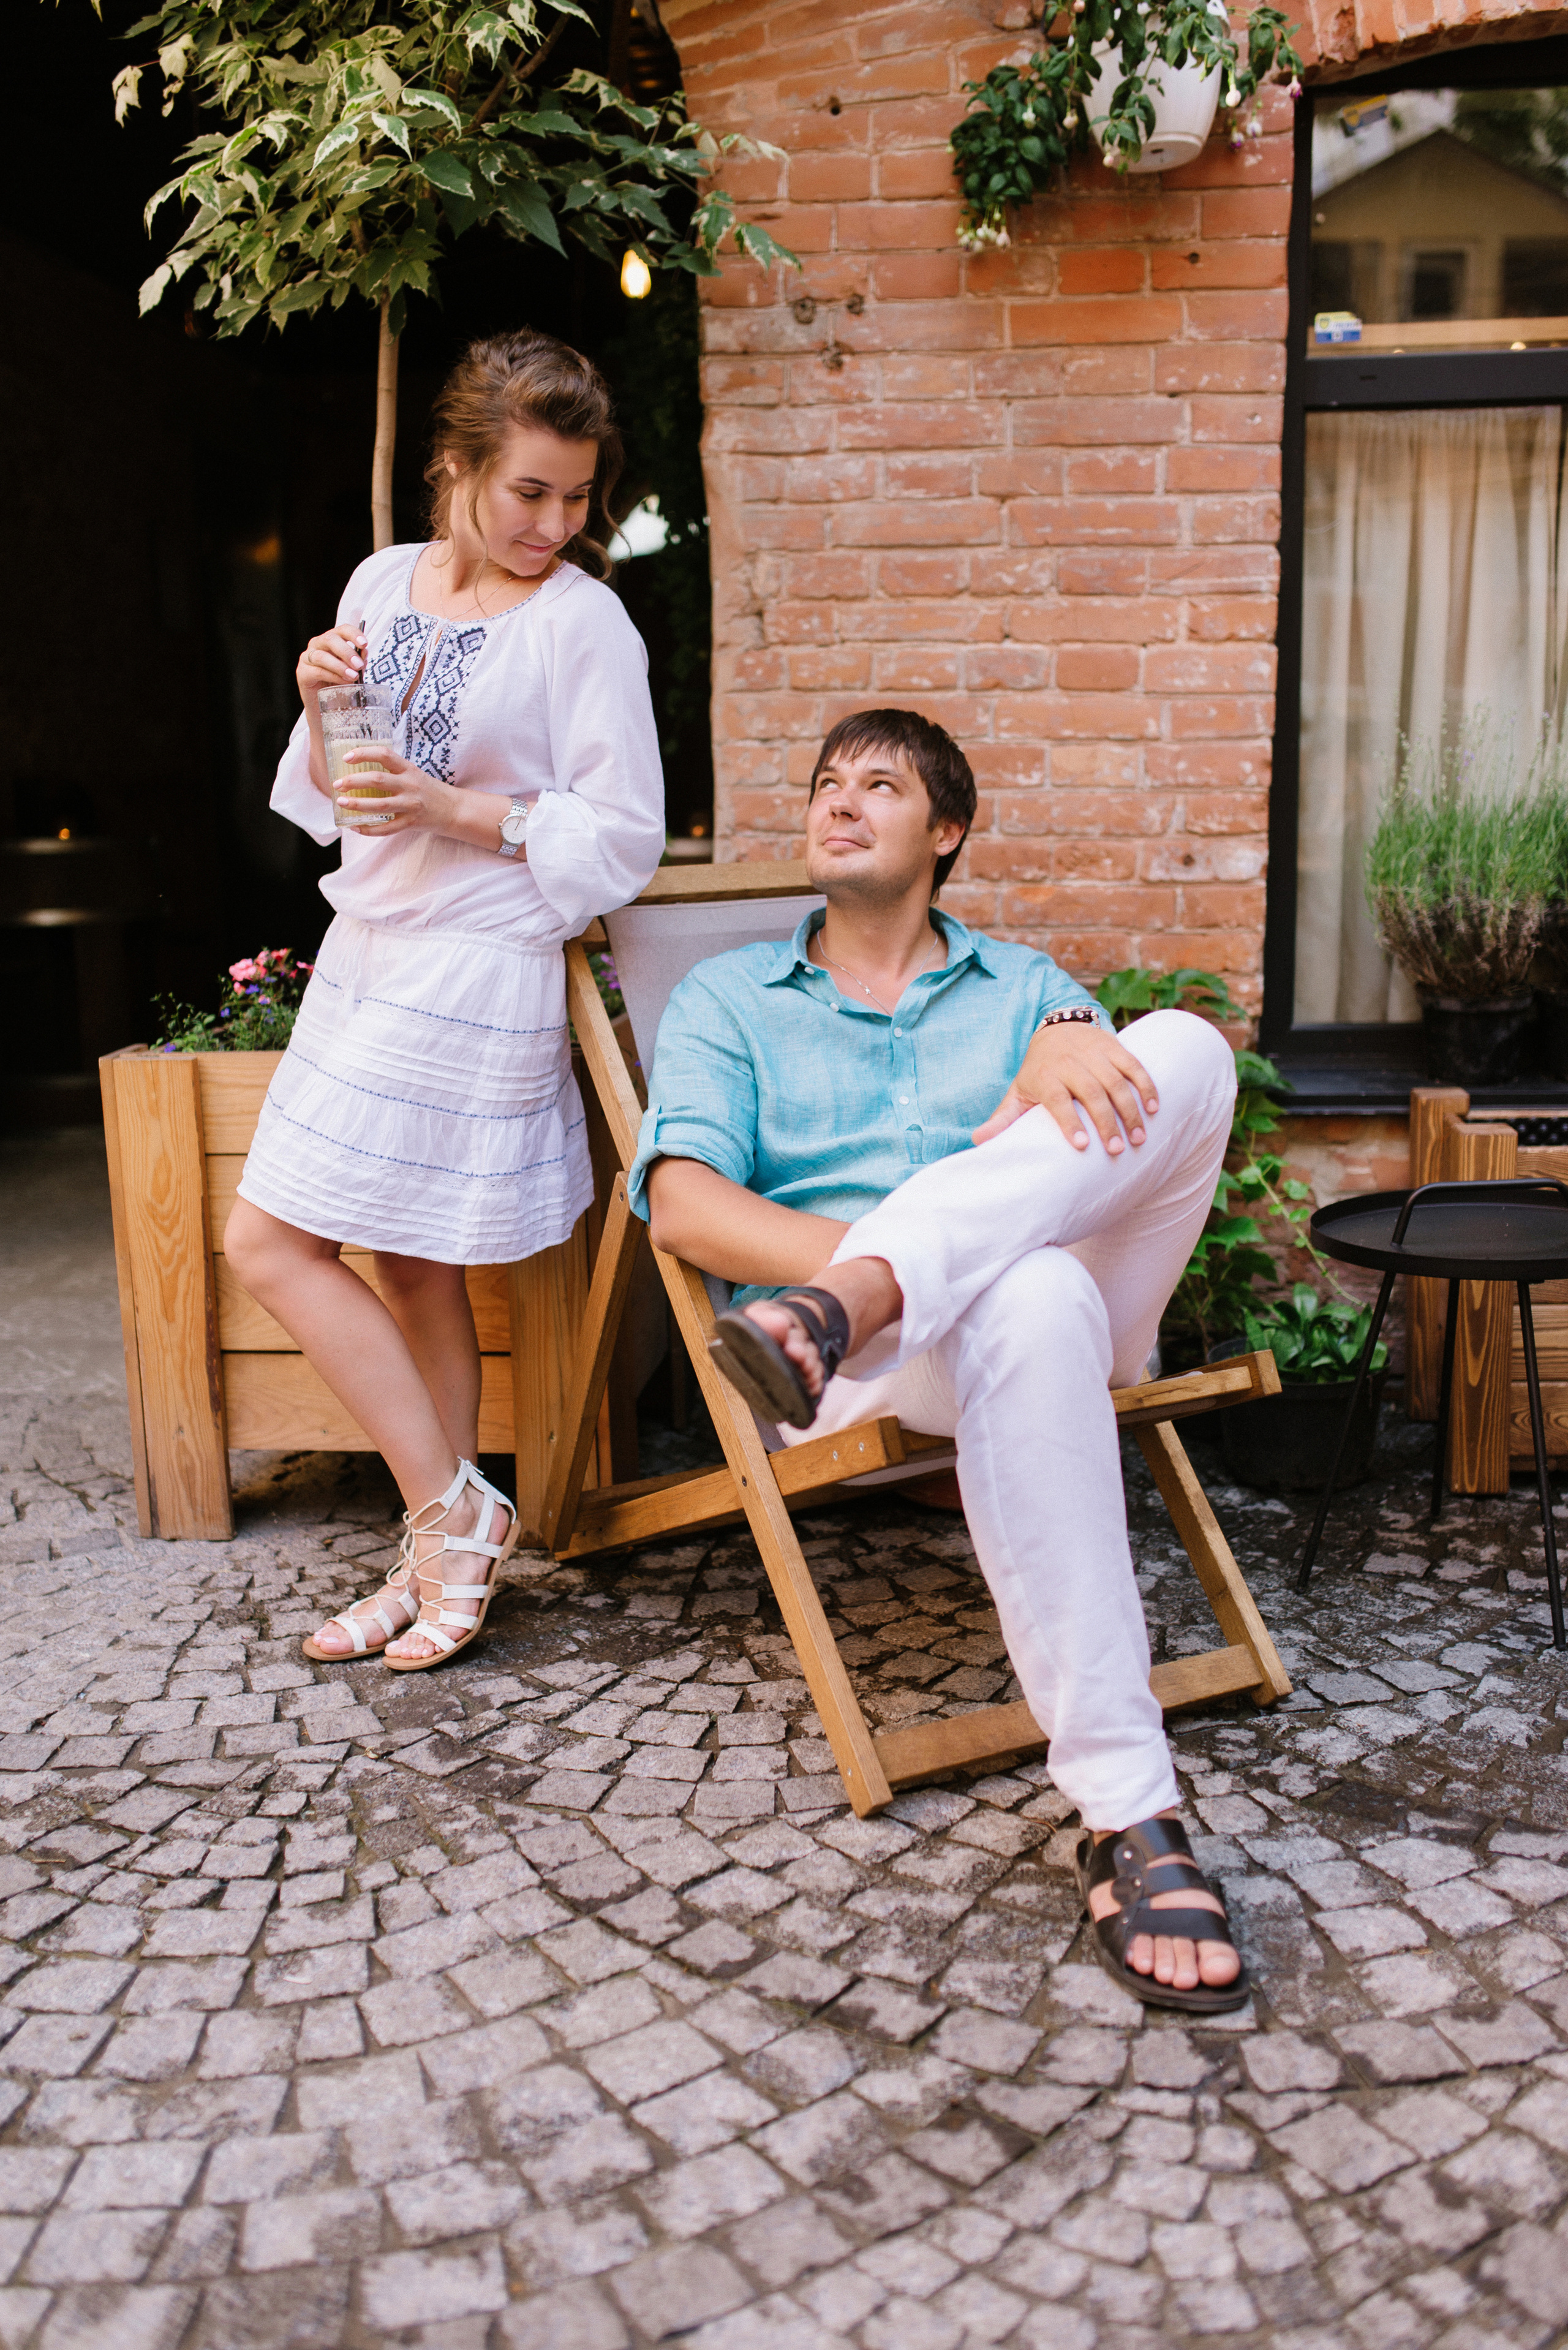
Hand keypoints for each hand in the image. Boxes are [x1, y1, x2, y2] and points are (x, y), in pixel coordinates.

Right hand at [297, 624, 365, 701]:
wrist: (324, 705)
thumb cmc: (338, 684)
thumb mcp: (352, 671)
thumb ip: (358, 661)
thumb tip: (364, 653)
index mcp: (332, 640)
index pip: (342, 630)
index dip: (353, 634)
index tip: (364, 644)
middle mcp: (318, 644)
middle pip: (330, 639)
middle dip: (346, 652)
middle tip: (358, 665)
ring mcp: (308, 657)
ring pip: (322, 656)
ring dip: (340, 666)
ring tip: (353, 676)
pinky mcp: (302, 673)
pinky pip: (318, 671)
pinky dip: (333, 676)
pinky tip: (343, 682)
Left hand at [336, 746, 453, 835]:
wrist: (453, 810)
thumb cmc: (428, 790)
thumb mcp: (413, 774)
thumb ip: (392, 770)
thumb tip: (359, 768)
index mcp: (409, 769)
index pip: (384, 755)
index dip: (364, 753)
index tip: (346, 757)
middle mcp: (410, 785)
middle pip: (378, 780)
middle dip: (353, 781)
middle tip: (337, 784)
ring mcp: (411, 805)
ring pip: (379, 805)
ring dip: (357, 804)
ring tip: (341, 803)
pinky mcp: (411, 823)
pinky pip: (386, 829)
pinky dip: (369, 829)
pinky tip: (355, 827)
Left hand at [974, 1021, 1157, 1154]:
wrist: (1056, 1028)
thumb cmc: (1037, 1071)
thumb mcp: (1018, 1092)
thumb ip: (1003, 1118)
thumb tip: (978, 1141)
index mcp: (1044, 1075)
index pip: (1057, 1098)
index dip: (1068, 1121)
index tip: (1080, 1145)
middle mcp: (1070, 1061)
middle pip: (1091, 1091)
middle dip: (1106, 1121)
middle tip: (1117, 1150)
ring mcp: (1094, 1052)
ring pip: (1116, 1080)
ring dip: (1130, 1109)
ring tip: (1138, 1137)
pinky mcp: (1113, 1046)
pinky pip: (1133, 1065)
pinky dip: (1145, 1085)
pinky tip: (1154, 1109)